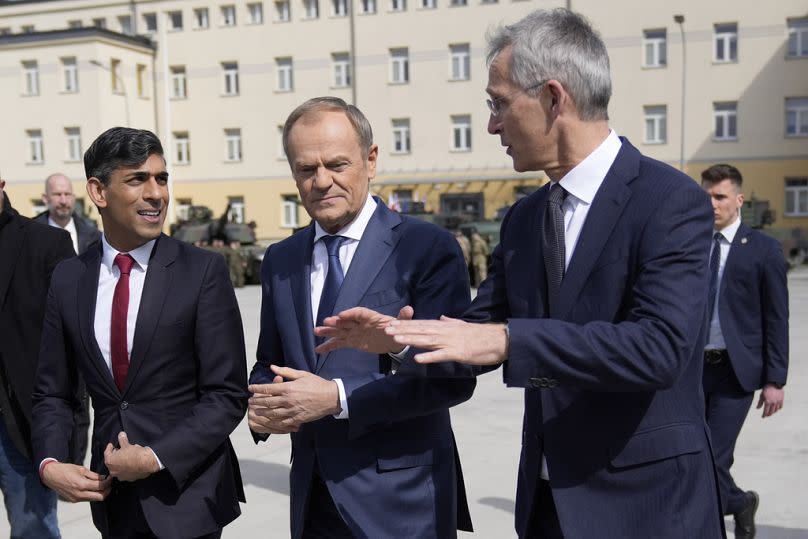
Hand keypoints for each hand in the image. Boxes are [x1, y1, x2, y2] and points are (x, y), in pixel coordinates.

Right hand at [41, 462, 111, 501]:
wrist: (50, 475)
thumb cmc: (65, 470)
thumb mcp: (81, 469)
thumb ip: (93, 475)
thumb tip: (103, 478)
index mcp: (81, 485)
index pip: (100, 487)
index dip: (108, 482)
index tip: (111, 477)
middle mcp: (79, 494)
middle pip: (100, 497)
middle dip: (107, 491)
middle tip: (109, 484)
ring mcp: (76, 499)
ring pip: (94, 499)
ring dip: (100, 493)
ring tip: (102, 485)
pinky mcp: (73, 500)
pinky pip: (86, 499)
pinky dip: (92, 494)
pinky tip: (93, 488)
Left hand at [103, 432, 159, 480]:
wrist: (147, 463)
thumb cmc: (134, 454)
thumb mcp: (127, 445)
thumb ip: (122, 440)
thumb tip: (121, 434)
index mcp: (110, 462)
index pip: (107, 453)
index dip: (109, 448)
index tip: (111, 445)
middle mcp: (113, 471)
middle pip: (112, 462)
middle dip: (115, 456)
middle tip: (119, 450)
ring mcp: (120, 476)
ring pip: (118, 468)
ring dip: (121, 463)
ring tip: (126, 456)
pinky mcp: (129, 479)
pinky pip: (125, 472)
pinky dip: (127, 467)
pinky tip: (132, 463)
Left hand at [248, 365, 339, 430]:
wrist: (330, 397)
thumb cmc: (317, 384)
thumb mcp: (302, 374)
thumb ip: (286, 371)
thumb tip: (272, 367)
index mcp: (288, 388)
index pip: (268, 388)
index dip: (257, 388)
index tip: (250, 388)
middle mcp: (288, 400)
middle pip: (267, 402)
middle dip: (257, 402)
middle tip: (250, 402)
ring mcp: (292, 411)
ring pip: (272, 414)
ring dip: (262, 413)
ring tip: (256, 412)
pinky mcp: (297, 419)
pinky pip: (282, 422)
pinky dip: (274, 422)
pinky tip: (270, 421)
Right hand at [314, 306, 413, 354]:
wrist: (394, 340)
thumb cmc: (396, 329)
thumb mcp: (401, 324)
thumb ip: (403, 317)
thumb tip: (409, 309)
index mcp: (371, 317)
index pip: (358, 312)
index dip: (350, 314)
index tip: (341, 316)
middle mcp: (360, 323)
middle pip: (346, 321)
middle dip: (336, 322)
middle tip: (326, 322)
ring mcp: (354, 332)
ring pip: (339, 331)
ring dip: (328, 332)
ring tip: (316, 331)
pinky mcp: (352, 342)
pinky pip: (339, 344)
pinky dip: (329, 347)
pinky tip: (318, 350)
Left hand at [385, 316, 507, 365]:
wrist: (498, 340)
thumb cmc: (481, 335)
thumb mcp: (463, 325)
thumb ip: (451, 321)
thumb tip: (442, 317)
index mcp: (445, 326)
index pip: (421, 324)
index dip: (406, 324)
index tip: (392, 323)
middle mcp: (445, 331)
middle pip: (420, 330)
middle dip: (402, 329)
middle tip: (386, 329)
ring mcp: (450, 342)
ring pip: (426, 340)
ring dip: (410, 339)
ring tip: (395, 339)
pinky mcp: (457, 353)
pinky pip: (440, 355)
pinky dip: (429, 356)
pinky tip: (417, 359)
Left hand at [757, 384, 784, 417]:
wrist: (774, 383)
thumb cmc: (766, 389)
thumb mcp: (761, 395)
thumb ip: (760, 402)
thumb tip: (758, 408)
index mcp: (767, 402)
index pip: (766, 411)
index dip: (764, 415)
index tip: (763, 417)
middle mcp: (773, 403)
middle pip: (771, 412)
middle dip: (768, 414)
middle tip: (766, 415)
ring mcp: (778, 402)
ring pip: (776, 410)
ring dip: (773, 412)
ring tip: (771, 412)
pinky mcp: (781, 400)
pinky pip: (780, 406)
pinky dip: (778, 408)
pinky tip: (776, 409)